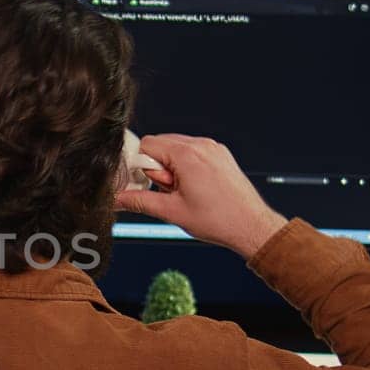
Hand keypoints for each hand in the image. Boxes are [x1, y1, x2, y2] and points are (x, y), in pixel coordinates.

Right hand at [114, 134, 287, 258]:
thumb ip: (140, 202)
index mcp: (187, 155)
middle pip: (162, 144)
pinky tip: (195, 188)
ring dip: (172, 168)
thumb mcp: (171, 212)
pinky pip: (193, 152)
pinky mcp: (220, 155)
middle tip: (170, 191)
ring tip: (184, 191)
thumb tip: (118, 199)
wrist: (251, 225)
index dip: (142, 166)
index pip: (147, 144)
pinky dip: (187, 166)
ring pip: (177, 148)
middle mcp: (201, 146)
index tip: (149, 184)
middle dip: (158, 167)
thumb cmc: (219, 219)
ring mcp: (213, 148)